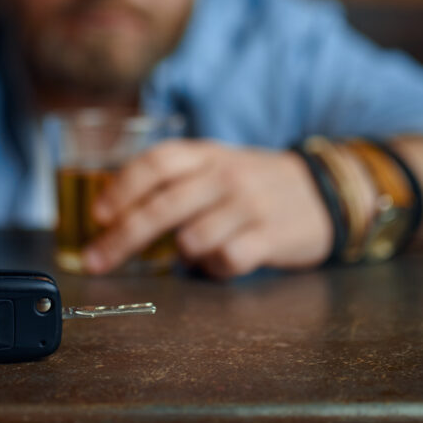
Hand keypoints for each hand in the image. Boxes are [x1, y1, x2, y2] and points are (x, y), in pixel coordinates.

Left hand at [84, 140, 332, 277]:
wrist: (325, 191)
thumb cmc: (254, 184)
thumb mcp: (217, 166)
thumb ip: (175, 181)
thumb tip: (115, 213)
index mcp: (207, 154)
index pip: (156, 162)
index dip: (122, 188)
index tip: (98, 215)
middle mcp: (226, 175)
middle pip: (163, 205)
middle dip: (123, 237)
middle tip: (98, 261)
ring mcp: (250, 205)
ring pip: (193, 238)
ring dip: (183, 254)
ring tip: (193, 250)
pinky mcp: (272, 235)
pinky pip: (228, 260)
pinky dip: (217, 268)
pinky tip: (224, 260)